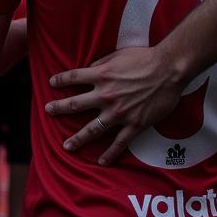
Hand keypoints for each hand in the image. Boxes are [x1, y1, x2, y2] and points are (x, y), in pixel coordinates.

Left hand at [45, 45, 185, 165]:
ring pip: (93, 129)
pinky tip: (101, 161)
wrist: (168, 70)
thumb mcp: (118, 55)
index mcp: (102, 75)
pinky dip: (109, 154)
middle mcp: (106, 95)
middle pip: (76, 104)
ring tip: (66, 145)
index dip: (61, 80)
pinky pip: (119, 143)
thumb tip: (89, 70)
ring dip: (78, 138)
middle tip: (48, 111)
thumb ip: (101, 64)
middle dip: (60, 108)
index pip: (74, 77)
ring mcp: (119, 112)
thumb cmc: (144, 58)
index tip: (51, 83)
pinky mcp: (134, 124)